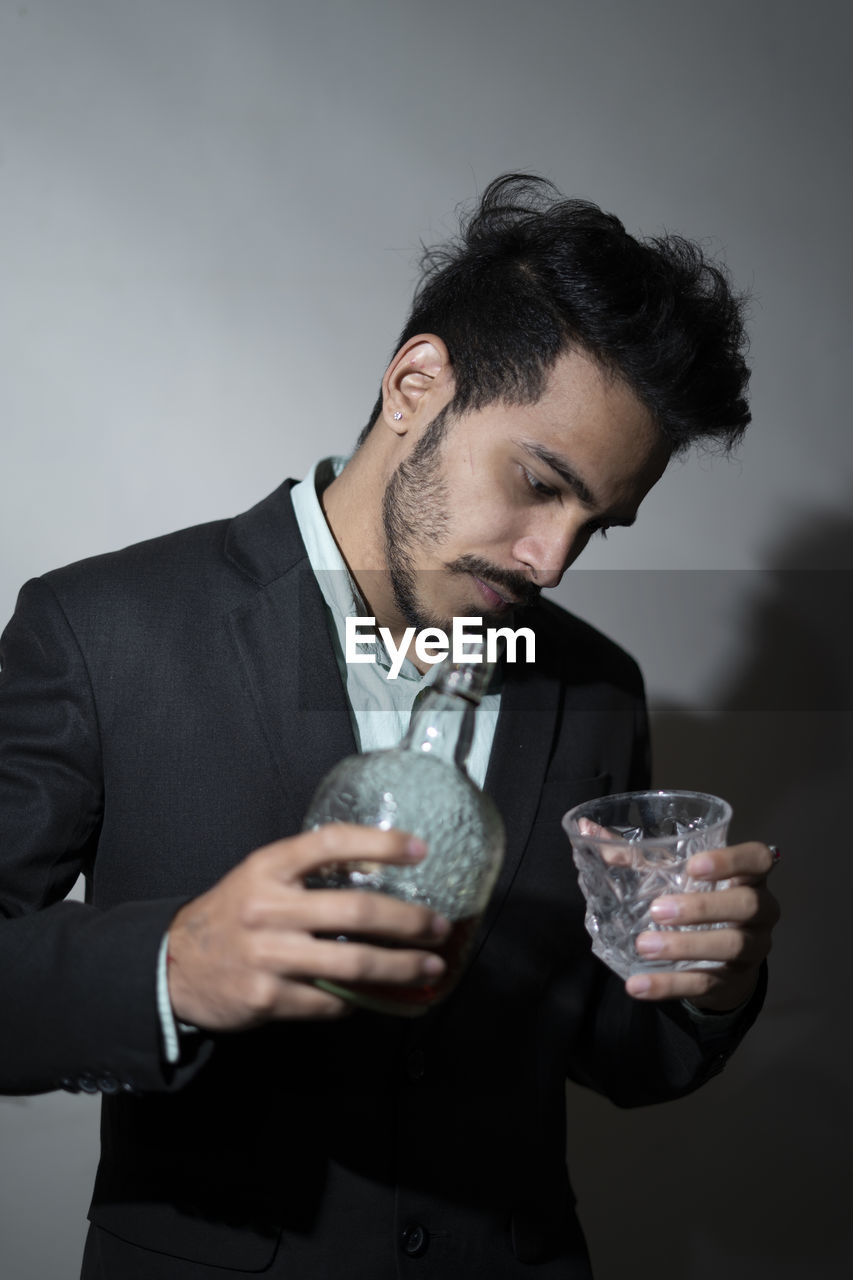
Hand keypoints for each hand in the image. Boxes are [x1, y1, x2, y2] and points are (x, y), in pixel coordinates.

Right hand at [167, 825, 448, 1029]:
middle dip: (408, 920)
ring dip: (399, 967)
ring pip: (352, 962)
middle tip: (439, 926)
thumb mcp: (259, 878)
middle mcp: (268, 908)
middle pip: (356, 910)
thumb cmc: (231, 915)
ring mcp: (268, 956)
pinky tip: (373, 995)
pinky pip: (328, 1001)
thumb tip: (377, 871)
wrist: (174, 966)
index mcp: (268, 868)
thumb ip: (306, 873)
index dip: (380, 843)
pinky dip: (357, 998)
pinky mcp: (267, 998)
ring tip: (428, 967)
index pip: (331, 843)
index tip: (420, 850)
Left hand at [625, 841, 780, 1011]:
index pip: (759, 858)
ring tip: (643, 946)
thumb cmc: (698, 900)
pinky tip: (637, 986)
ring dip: (684, 946)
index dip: (732, 860)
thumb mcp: (675, 876)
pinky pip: (705, 984)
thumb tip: (585, 828)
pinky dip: (669, 985)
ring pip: (731, 946)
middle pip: (748, 904)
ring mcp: (752, 948)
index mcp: (748, 876)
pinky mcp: (733, 982)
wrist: (725, 962)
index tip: (694, 866)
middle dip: (703, 906)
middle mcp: (761, 911)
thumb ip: (634, 854)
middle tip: (658, 910)